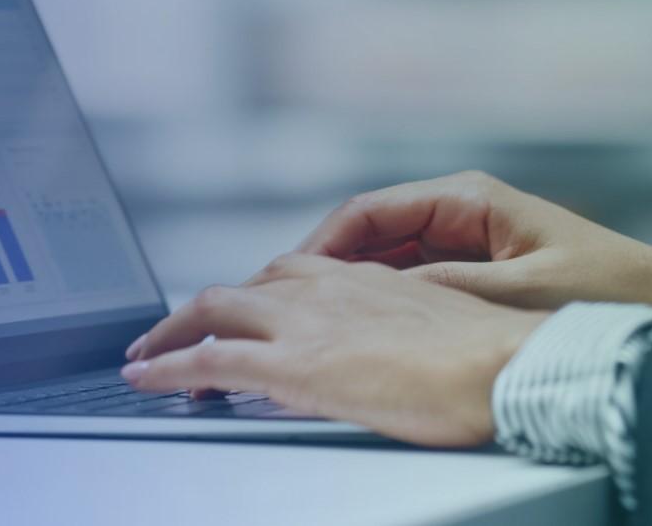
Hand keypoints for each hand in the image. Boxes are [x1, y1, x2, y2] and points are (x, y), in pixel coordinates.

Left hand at [122, 253, 547, 446]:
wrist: (506, 365)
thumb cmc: (498, 359)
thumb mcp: (449, 330)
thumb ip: (409, 333)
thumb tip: (399, 353)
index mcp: (372, 280)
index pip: (300, 274)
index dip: (263, 292)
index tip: (246, 310)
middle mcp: (332, 288)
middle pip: (250, 284)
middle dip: (207, 308)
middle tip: (178, 331)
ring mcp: (308, 322)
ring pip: (216, 309)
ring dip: (173, 332)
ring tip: (146, 354)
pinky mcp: (292, 364)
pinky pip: (209, 360)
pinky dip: (167, 367)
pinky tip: (145, 378)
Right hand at [291, 170, 651, 309]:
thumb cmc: (601, 284)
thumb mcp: (520, 290)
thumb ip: (453, 287)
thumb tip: (384, 293)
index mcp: (467, 198)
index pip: (371, 210)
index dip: (323, 242)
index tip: (290, 277)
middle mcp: (458, 208)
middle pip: (368, 230)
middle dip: (324, 264)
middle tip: (284, 302)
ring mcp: (462, 234)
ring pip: (383, 254)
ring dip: (347, 281)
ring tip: (308, 316)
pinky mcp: (471, 262)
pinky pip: (409, 273)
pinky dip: (380, 294)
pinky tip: (357, 322)